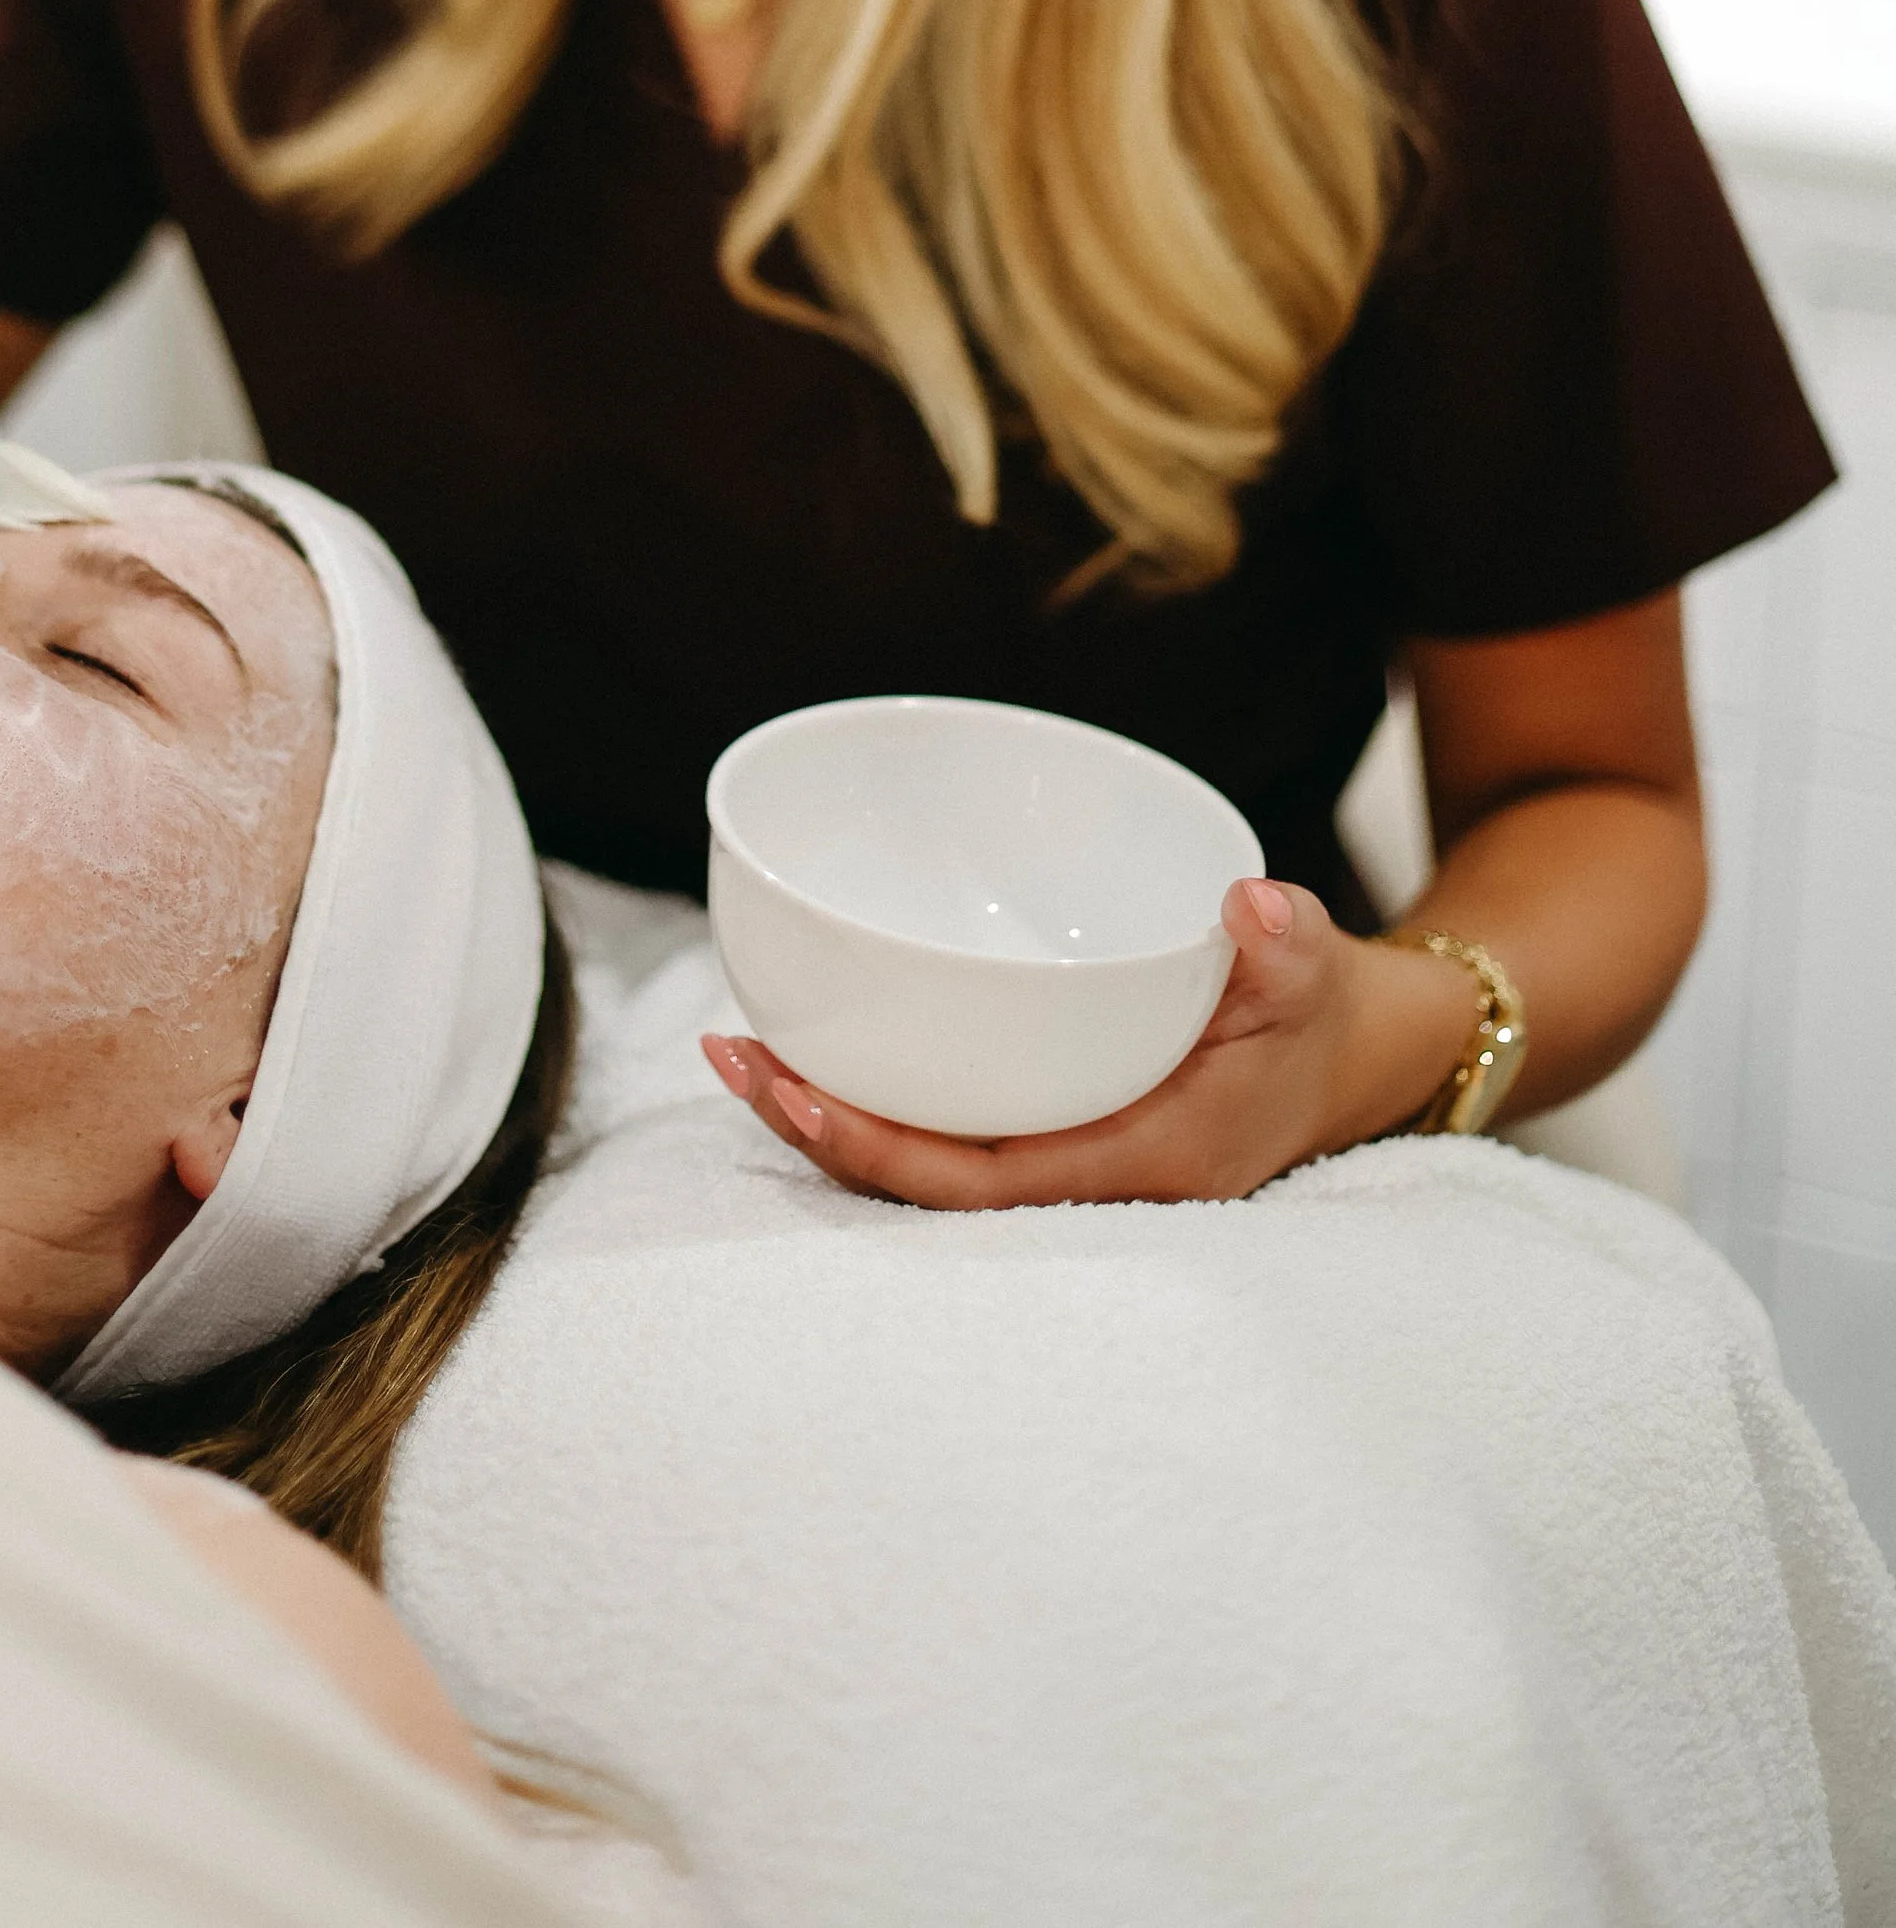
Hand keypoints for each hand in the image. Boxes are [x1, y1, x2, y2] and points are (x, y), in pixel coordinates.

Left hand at [700, 877, 1476, 1208]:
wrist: (1360, 1056)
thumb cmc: (1322, 1017)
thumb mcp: (1314, 974)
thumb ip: (1284, 946)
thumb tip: (1246, 904)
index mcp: (1148, 1163)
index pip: (986, 1182)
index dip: (884, 1150)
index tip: (797, 1094)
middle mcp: (1096, 1184)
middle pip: (930, 1186)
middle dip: (824, 1133)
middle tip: (731, 1053)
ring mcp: (1073, 1163)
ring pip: (929, 1163)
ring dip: (833, 1117)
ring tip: (742, 1049)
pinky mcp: (1059, 1127)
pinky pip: (953, 1134)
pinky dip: (882, 1100)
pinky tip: (823, 1048)